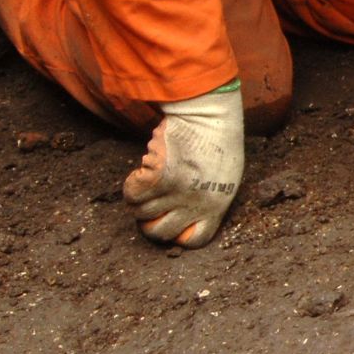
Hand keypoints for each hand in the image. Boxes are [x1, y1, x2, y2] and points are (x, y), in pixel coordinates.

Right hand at [123, 82, 243, 247]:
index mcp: (217, 205)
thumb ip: (204, 198)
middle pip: (160, 232)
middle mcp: (198, 204)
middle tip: (149, 201)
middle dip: (149, 219)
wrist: (210, 115)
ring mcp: (179, 192)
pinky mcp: (161, 177)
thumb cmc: (216, 141)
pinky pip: (133, 193)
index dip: (178, 233)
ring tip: (148, 180)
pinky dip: (132, 183)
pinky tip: (141, 170)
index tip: (170, 219)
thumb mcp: (221, 177)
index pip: (195, 239)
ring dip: (139, 199)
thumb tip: (178, 215)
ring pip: (142, 212)